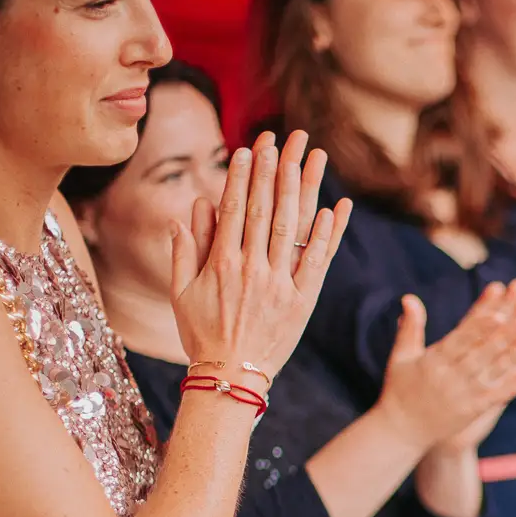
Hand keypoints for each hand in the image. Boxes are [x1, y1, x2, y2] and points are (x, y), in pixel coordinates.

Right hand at [170, 130, 353, 388]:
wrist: (229, 379)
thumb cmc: (200, 336)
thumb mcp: (181, 293)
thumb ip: (184, 251)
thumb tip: (188, 211)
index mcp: (222, 264)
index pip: (234, 208)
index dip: (243, 175)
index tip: (250, 147)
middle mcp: (252, 269)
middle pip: (266, 208)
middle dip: (276, 168)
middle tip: (286, 137)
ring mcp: (279, 285)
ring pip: (293, 227)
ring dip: (304, 188)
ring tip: (312, 157)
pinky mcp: (301, 302)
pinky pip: (316, 263)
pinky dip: (326, 235)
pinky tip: (334, 208)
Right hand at [375, 281, 515, 450]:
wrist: (401, 431)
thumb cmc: (400, 389)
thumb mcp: (401, 356)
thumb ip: (410, 327)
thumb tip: (409, 297)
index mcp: (433, 360)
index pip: (460, 339)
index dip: (480, 326)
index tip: (498, 312)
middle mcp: (449, 377)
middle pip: (481, 353)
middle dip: (503, 336)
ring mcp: (462, 395)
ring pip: (490, 372)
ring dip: (512, 357)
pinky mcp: (470, 411)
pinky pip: (493, 398)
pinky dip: (509, 388)